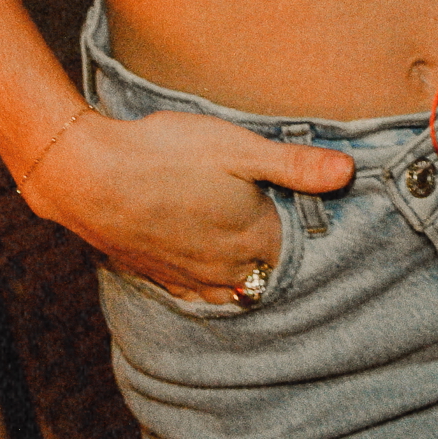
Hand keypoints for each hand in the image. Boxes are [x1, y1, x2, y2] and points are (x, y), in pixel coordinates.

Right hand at [30, 107, 354, 302]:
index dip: (300, 225)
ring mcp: (188, 277)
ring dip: (239, 271)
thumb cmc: (168, 154)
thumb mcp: (239, 148)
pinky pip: (192, 290)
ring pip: (228, 287)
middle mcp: (225, 269)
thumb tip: (348, 171)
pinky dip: (203, 280)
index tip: (297, 205)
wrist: (89, 177)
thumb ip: (295, 164)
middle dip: (271, 253)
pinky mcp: (155, 275)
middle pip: (264, 271)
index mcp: (255, 239)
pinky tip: (199, 260)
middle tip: (269, 221)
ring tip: (240, 245)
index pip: (295, 248)